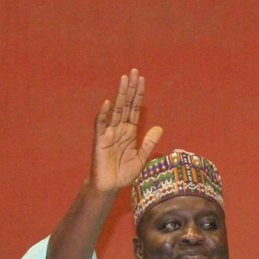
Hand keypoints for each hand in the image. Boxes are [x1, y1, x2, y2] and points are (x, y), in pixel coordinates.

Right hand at [90, 68, 162, 192]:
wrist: (109, 186)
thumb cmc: (123, 173)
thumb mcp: (141, 158)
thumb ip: (149, 143)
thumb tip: (159, 127)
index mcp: (129, 131)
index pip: (135, 109)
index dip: (138, 95)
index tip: (142, 79)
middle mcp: (119, 128)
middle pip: (126, 105)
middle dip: (130, 88)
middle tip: (133, 71)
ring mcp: (109, 133)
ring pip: (115, 110)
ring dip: (120, 95)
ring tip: (124, 79)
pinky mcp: (100, 140)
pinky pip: (102, 125)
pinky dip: (104, 114)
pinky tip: (108, 103)